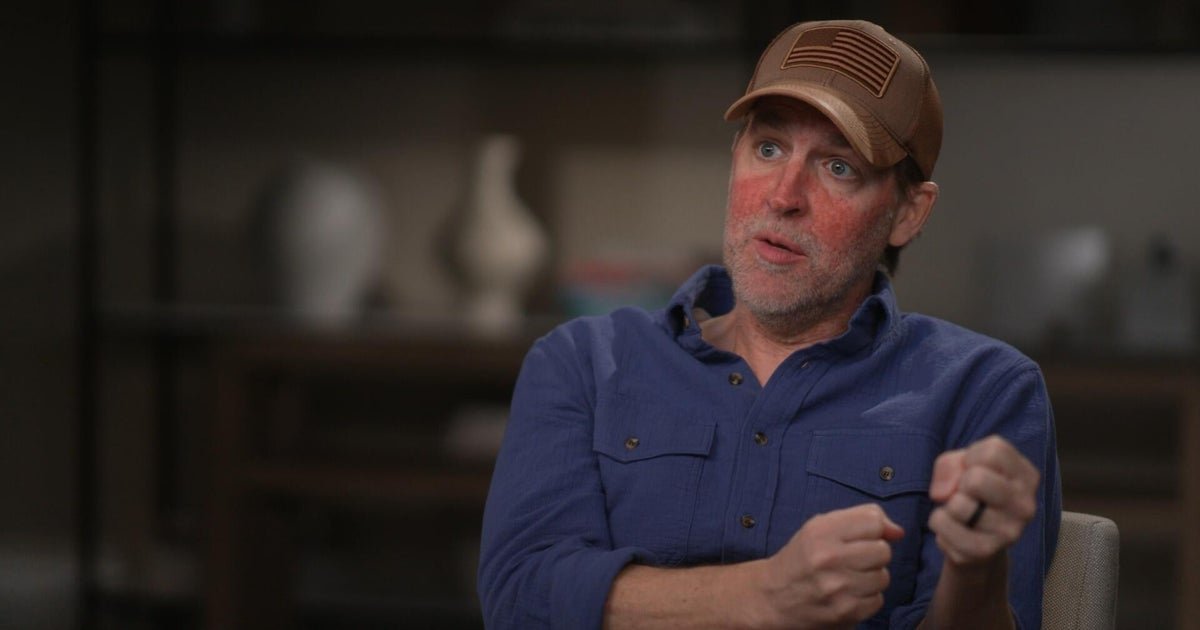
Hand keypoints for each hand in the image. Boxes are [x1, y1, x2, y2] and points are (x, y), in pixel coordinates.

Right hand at [757, 504, 903, 628]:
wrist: (773, 597)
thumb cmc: (802, 557)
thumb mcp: (820, 527)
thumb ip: (860, 519)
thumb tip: (898, 532)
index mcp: (821, 531)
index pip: (874, 522)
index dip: (872, 530)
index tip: (860, 538)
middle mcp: (829, 558)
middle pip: (883, 551)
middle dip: (873, 555)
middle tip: (852, 560)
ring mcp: (838, 587)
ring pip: (884, 577)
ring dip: (871, 578)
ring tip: (849, 578)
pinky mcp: (845, 612)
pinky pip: (878, 600)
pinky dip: (867, 598)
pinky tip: (848, 594)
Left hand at [927, 435, 1039, 566]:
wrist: (974, 540)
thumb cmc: (971, 492)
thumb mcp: (961, 465)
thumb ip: (950, 464)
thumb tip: (943, 493)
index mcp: (1027, 476)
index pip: (994, 451)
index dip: (971, 457)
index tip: (973, 470)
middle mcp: (1025, 505)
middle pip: (976, 479)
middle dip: (960, 483)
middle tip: (966, 494)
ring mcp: (1009, 531)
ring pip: (958, 505)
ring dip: (948, 506)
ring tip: (961, 513)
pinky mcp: (985, 551)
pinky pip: (943, 526)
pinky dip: (938, 523)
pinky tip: (954, 528)